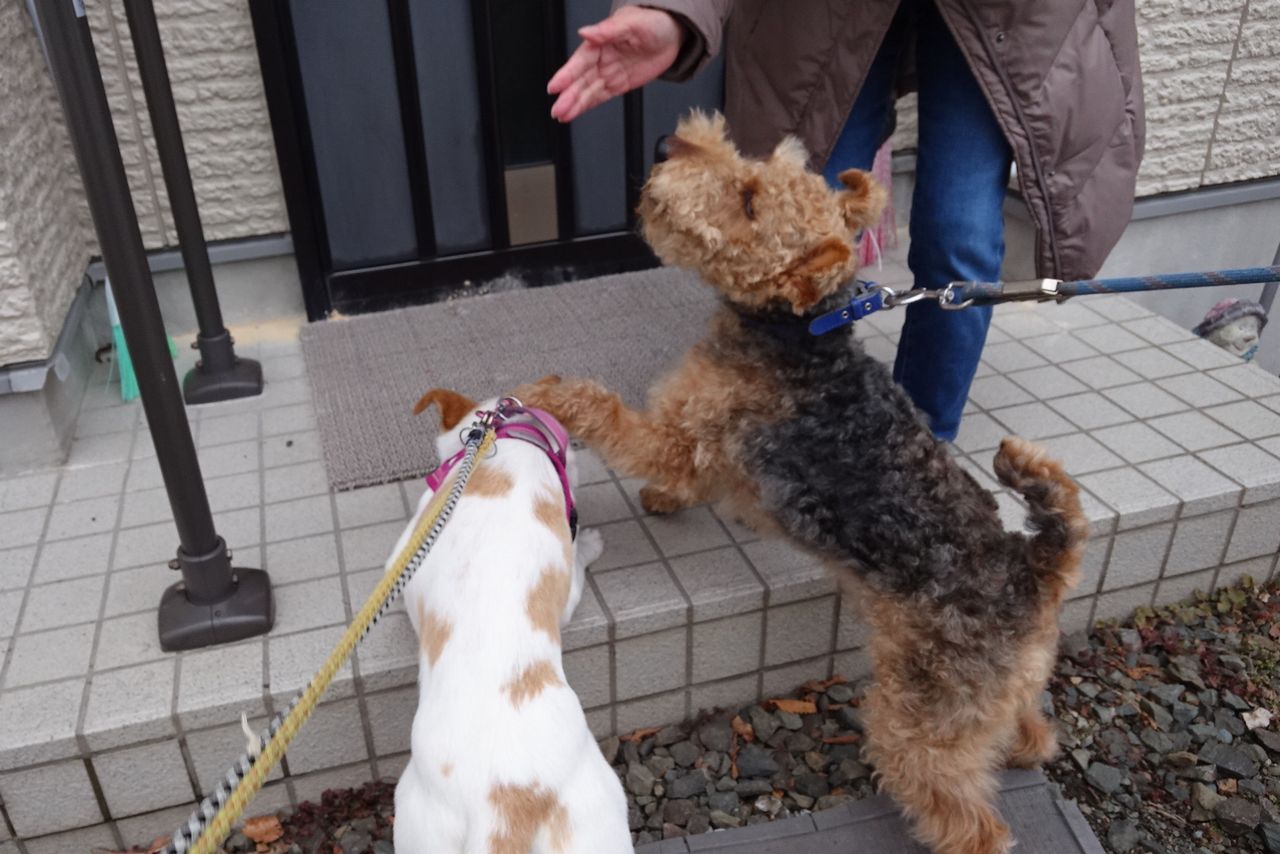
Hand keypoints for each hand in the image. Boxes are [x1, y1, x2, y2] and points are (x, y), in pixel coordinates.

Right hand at [548, 6, 681, 121]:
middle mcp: (600, 59)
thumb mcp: (632, 22)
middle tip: (557, 109)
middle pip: (581, 79)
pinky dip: (587, 106)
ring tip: (562, 116)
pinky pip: (600, 97)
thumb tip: (586, 32)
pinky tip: (574, 113)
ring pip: (588, 91)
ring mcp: (608, 73)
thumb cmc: (651, 22)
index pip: (580, 61)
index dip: (567, 74)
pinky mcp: (618, 85)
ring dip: (574, 104)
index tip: (555, 86)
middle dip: (568, 95)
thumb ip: (608, 30)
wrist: (671, 34)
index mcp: (600, 42)